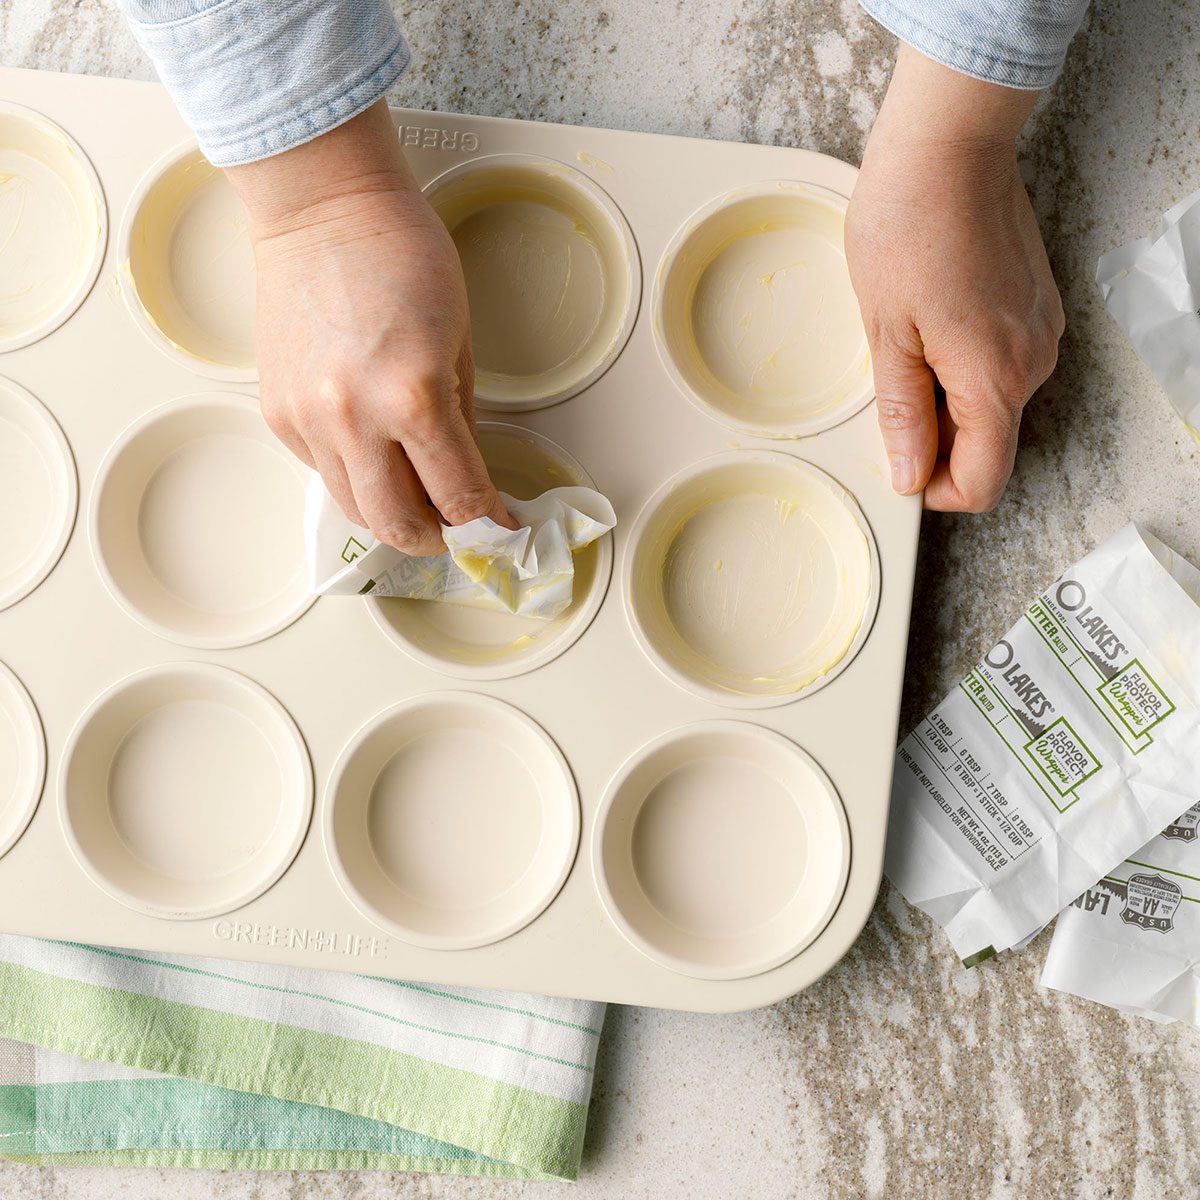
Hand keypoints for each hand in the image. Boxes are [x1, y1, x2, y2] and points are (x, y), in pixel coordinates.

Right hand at [226, 100, 513, 555]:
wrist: (323, 208)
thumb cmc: (401, 255)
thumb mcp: (461, 343)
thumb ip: (461, 424)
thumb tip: (468, 483)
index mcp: (413, 396)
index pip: (459, 498)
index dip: (490, 527)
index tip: (503, 533)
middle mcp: (353, 418)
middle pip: (399, 526)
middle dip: (438, 540)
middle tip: (460, 531)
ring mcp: (307, 420)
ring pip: (355, 509)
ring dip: (394, 516)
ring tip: (421, 498)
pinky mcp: (278, 414)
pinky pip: (324, 473)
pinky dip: (356, 476)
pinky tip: (375, 448)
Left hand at [845, 46, 1064, 511]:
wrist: (949, 145)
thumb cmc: (908, 227)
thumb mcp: (886, 332)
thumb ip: (903, 413)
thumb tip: (908, 474)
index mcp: (995, 378)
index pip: (982, 480)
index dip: (935, 490)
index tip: (899, 468)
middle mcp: (1033, 362)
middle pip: (987, 443)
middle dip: (935, 439)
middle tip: (886, 388)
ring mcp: (1042, 331)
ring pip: (992, 404)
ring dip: (946, 399)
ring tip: (905, 342)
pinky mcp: (1037, 306)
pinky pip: (1001, 364)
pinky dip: (963, 365)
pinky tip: (930, 321)